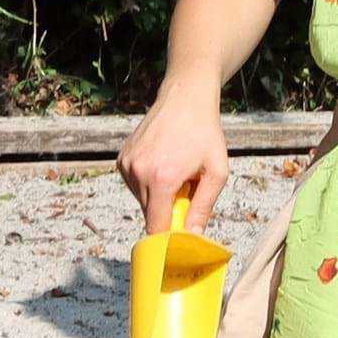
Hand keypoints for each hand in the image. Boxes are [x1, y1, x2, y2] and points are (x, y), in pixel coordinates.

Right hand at [117, 76, 229, 233]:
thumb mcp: (216, 172)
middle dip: (167, 211)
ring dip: (157, 195)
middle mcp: (139, 172)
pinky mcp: (122, 157)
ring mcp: (127, 164)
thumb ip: (204, 207)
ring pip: (141, 199)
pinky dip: (147, 181)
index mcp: (162, 179)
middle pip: (149, 214)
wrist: (185, 98)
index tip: (178, 239)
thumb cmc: (205, 133)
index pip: (156, 226)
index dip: (167, 237)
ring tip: (174, 171)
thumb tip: (193, 235)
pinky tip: (162, 163)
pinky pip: (134, 183)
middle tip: (185, 191)